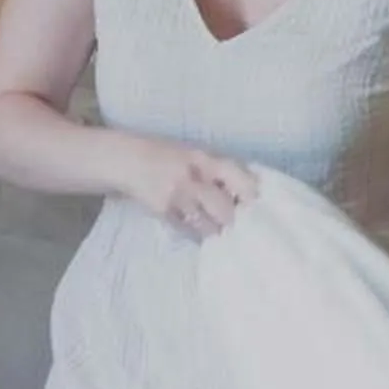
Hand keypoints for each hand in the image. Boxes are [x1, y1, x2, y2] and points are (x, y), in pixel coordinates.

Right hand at [122, 142, 256, 238]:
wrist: (125, 159)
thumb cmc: (165, 156)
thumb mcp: (193, 154)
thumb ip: (217, 170)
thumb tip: (250, 193)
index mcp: (202, 158)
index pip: (236, 176)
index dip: (252, 194)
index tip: (263, 208)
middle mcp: (191, 176)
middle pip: (224, 208)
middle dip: (236, 222)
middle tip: (245, 230)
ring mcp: (176, 196)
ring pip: (207, 224)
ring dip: (218, 232)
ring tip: (224, 234)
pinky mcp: (162, 211)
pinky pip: (188, 230)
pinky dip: (198, 234)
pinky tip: (202, 233)